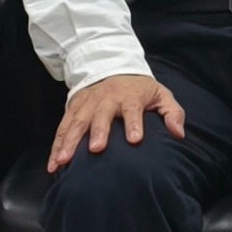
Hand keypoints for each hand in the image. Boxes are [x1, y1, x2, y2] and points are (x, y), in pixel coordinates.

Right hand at [49, 72, 186, 172]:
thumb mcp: (160, 94)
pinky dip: (56, 146)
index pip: (132, 109)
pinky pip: (62, 128)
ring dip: (69, 142)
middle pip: (101, 115)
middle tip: (96, 149)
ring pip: (77, 123)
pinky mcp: (72, 109)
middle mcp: (106, 99)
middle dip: (98, 131)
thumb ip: (172, 113)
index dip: (133, 123)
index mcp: (130, 96)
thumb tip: (179, 134)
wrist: (110, 67)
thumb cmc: (139, 89)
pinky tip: (53, 164)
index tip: (134, 139)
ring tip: (64, 161)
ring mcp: (87, 104)